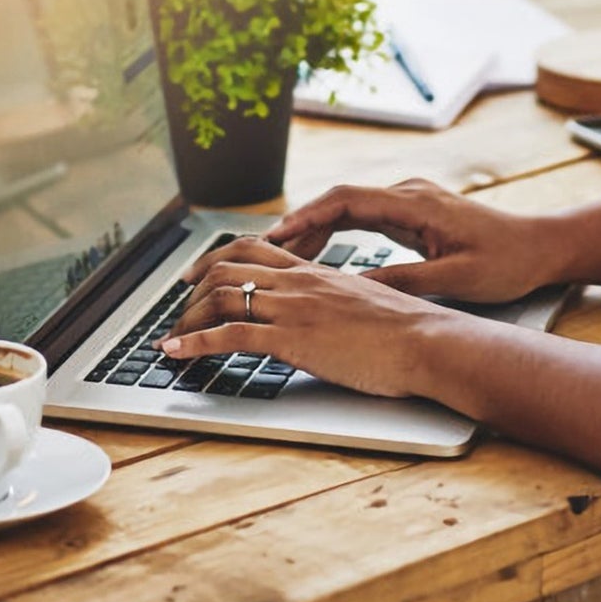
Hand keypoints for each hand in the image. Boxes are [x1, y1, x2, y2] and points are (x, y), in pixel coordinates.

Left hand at [159, 258, 453, 398]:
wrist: (428, 341)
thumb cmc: (407, 330)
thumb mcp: (362, 302)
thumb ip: (334, 300)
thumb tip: (323, 312)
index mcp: (314, 271)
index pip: (252, 249)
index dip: (215, 258)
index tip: (196, 274)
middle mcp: (297, 282)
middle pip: (226, 268)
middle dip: (192, 289)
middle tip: (175, 307)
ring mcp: (292, 309)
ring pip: (220, 298)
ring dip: (187, 318)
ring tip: (171, 335)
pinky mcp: (292, 339)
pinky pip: (229, 336)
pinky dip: (194, 343)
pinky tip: (175, 352)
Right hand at [264, 178, 563, 304]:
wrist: (543, 246)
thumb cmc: (508, 262)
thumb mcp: (455, 278)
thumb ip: (403, 280)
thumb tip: (354, 288)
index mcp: (414, 203)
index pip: (345, 200)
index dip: (306, 217)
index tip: (276, 236)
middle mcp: (406, 194)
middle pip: (337, 201)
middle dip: (299, 224)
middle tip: (265, 251)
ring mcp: (408, 201)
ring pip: (346, 209)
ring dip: (314, 230)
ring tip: (282, 257)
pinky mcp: (410, 213)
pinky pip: (360, 217)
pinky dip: (334, 233)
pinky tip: (317, 254)